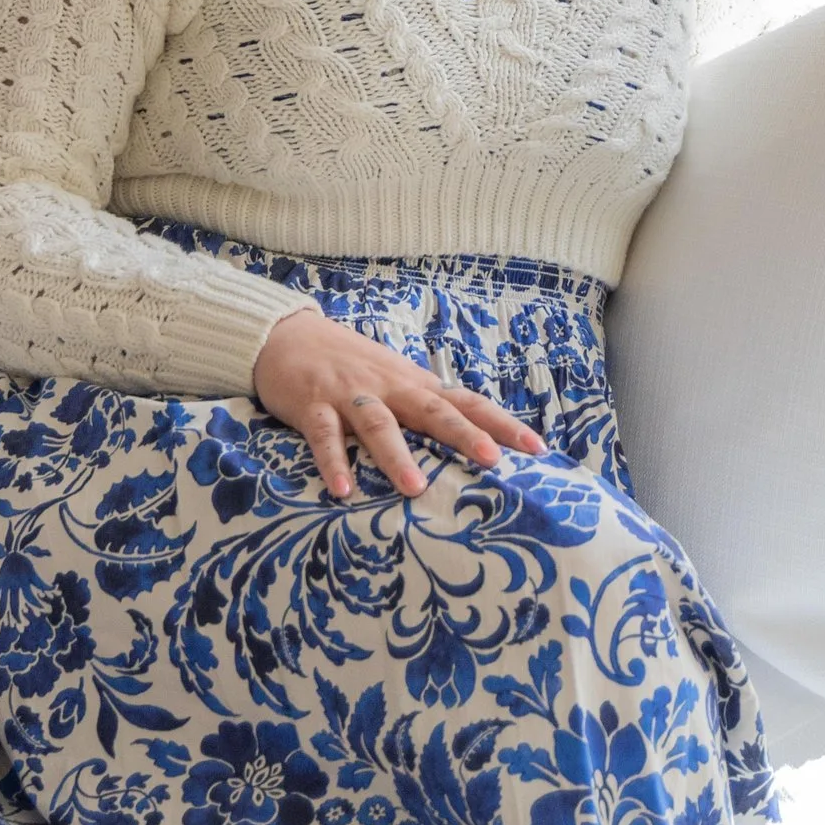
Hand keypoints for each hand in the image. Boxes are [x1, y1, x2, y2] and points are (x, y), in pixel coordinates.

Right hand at [251, 308, 545, 502]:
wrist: (288, 335)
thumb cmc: (349, 365)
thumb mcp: (395, 381)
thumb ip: (426, 407)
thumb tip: (474, 438)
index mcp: (414, 385)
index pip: (466, 402)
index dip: (501, 423)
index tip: (537, 447)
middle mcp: (390, 388)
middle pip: (433, 411)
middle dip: (464, 435)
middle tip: (493, 460)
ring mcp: (351, 396)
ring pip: (379, 425)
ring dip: (396, 456)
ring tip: (414, 489)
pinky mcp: (313, 406)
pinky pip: (325, 437)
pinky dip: (334, 462)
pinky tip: (343, 490)